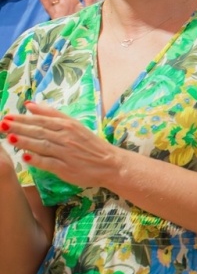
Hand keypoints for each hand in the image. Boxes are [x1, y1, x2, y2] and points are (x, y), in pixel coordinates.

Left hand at [1, 103, 127, 189]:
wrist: (109, 163)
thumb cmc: (90, 144)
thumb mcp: (74, 124)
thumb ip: (51, 115)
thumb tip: (30, 105)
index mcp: (68, 126)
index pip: (42, 121)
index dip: (23, 119)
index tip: (8, 116)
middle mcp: (66, 138)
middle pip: (39, 131)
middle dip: (19, 128)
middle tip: (3, 125)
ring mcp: (66, 153)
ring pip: (42, 145)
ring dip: (24, 142)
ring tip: (9, 139)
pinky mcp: (66, 168)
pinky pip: (49, 163)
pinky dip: (38, 160)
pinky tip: (25, 158)